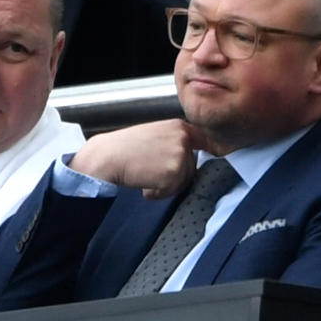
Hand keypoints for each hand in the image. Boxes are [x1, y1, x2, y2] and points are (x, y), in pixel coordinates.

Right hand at [69, 119, 214, 198]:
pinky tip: (143, 182)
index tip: (215, 160)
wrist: (105, 158)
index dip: (211, 155)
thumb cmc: (123, 149)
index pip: (206, 143)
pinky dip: (157, 193)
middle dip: (174, 176)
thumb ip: (174, 142)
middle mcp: (183, 138)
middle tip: (150, 170)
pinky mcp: (174, 172)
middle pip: (192, 168)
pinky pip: (172, 191)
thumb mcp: (154, 135)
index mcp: (179, 127)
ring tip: (144, 175)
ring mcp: (180, 155)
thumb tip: (190, 157)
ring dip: (164, 185)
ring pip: (183, 181)